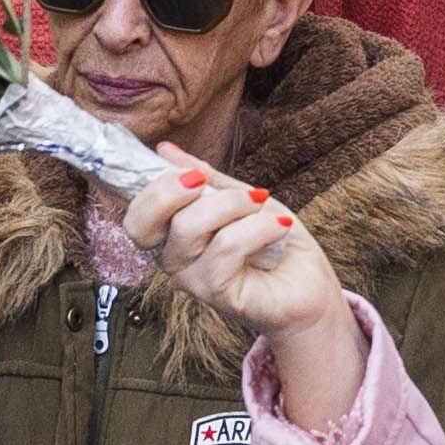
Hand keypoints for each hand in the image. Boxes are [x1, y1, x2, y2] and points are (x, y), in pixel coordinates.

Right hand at [123, 161, 343, 350]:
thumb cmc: (273, 242)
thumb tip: (165, 150)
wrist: (309, 283)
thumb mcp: (239, 197)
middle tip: (205, 180)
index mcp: (171, 235)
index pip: (135, 215)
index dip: (152, 186)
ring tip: (261, 203)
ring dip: (232, 204)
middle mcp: (173, 260)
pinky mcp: (219, 294)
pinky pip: (227, 246)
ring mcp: (193, 279)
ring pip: (189, 226)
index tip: (192, 170)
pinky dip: (258, 227)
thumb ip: (204, 178)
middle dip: (171, 190)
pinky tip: (278, 228)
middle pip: (142, 224)